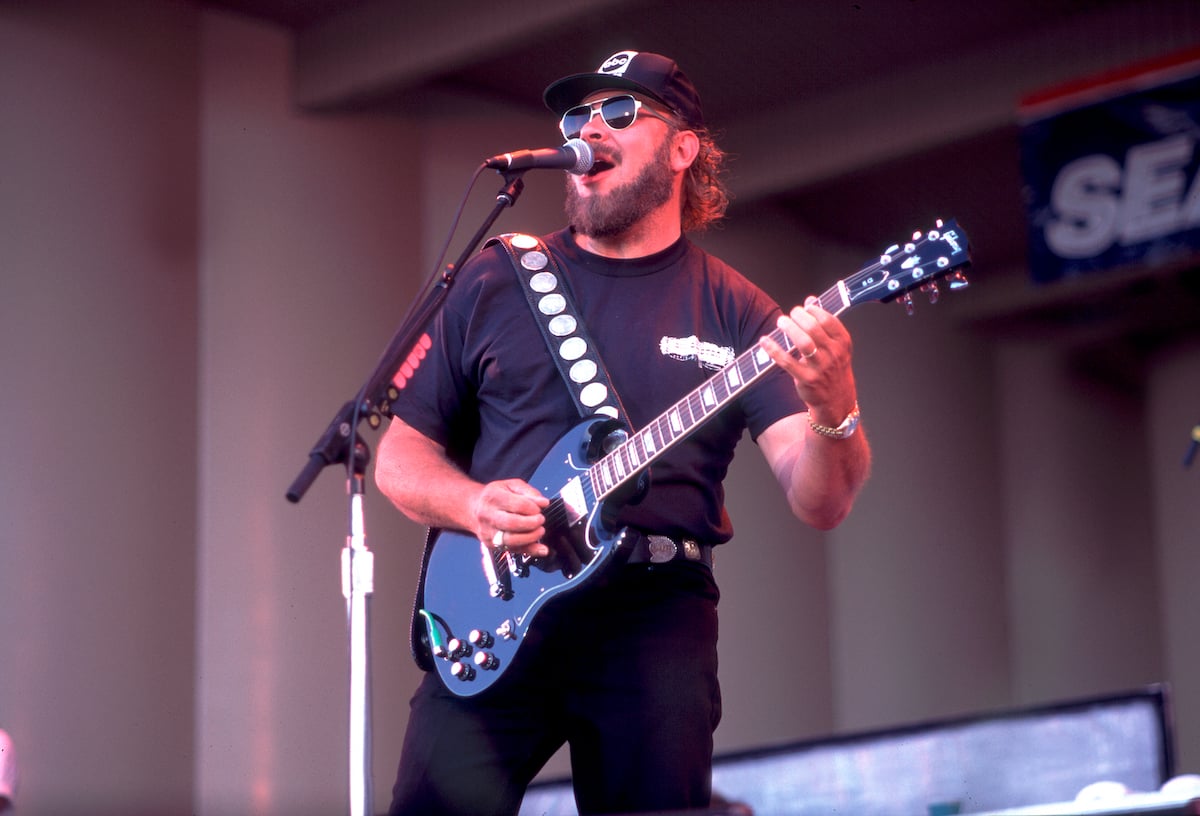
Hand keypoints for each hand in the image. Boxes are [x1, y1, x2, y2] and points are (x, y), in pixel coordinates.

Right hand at [473, 479, 549, 556]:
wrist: (474, 508)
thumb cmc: (496, 496)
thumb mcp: (511, 485)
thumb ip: (529, 492)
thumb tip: (544, 503)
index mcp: (493, 497)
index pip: (517, 505)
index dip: (533, 508)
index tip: (540, 509)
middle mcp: (487, 515)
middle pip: (512, 523)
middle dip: (531, 523)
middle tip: (541, 520)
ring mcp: (488, 532)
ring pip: (511, 540)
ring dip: (531, 538)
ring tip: (540, 531)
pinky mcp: (491, 544)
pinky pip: (512, 550)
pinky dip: (530, 550)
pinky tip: (541, 549)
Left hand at [761, 296, 857, 425]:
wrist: (837, 401)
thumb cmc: (834, 370)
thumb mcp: (836, 346)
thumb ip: (824, 323)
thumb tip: (811, 299)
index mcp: (842, 343)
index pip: (829, 320)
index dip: (814, 310)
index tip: (805, 307)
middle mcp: (833, 354)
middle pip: (814, 329)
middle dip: (799, 317)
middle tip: (790, 315)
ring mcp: (820, 367)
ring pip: (803, 343)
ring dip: (789, 329)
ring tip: (781, 322)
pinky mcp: (806, 379)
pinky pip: (787, 362)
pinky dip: (774, 349)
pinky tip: (765, 341)